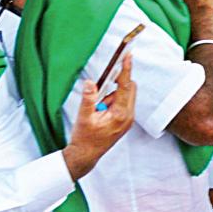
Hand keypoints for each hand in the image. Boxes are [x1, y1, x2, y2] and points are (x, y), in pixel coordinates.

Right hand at [63, 54, 136, 180]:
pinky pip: (122, 103)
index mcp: (120, 114)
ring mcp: (128, 119)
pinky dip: (113, 101)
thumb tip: (90, 82)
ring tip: (97, 109)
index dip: (125, 70)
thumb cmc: (84, 138)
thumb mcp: (83, 117)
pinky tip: (100, 111)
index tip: (128, 55)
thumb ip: (88, 98)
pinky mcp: (125, 121)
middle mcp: (128, 116)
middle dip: (116, 84)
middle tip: (100, 90)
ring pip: (125, 95)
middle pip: (129, 88)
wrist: (86, 156)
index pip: (125, 87)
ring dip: (112, 94)